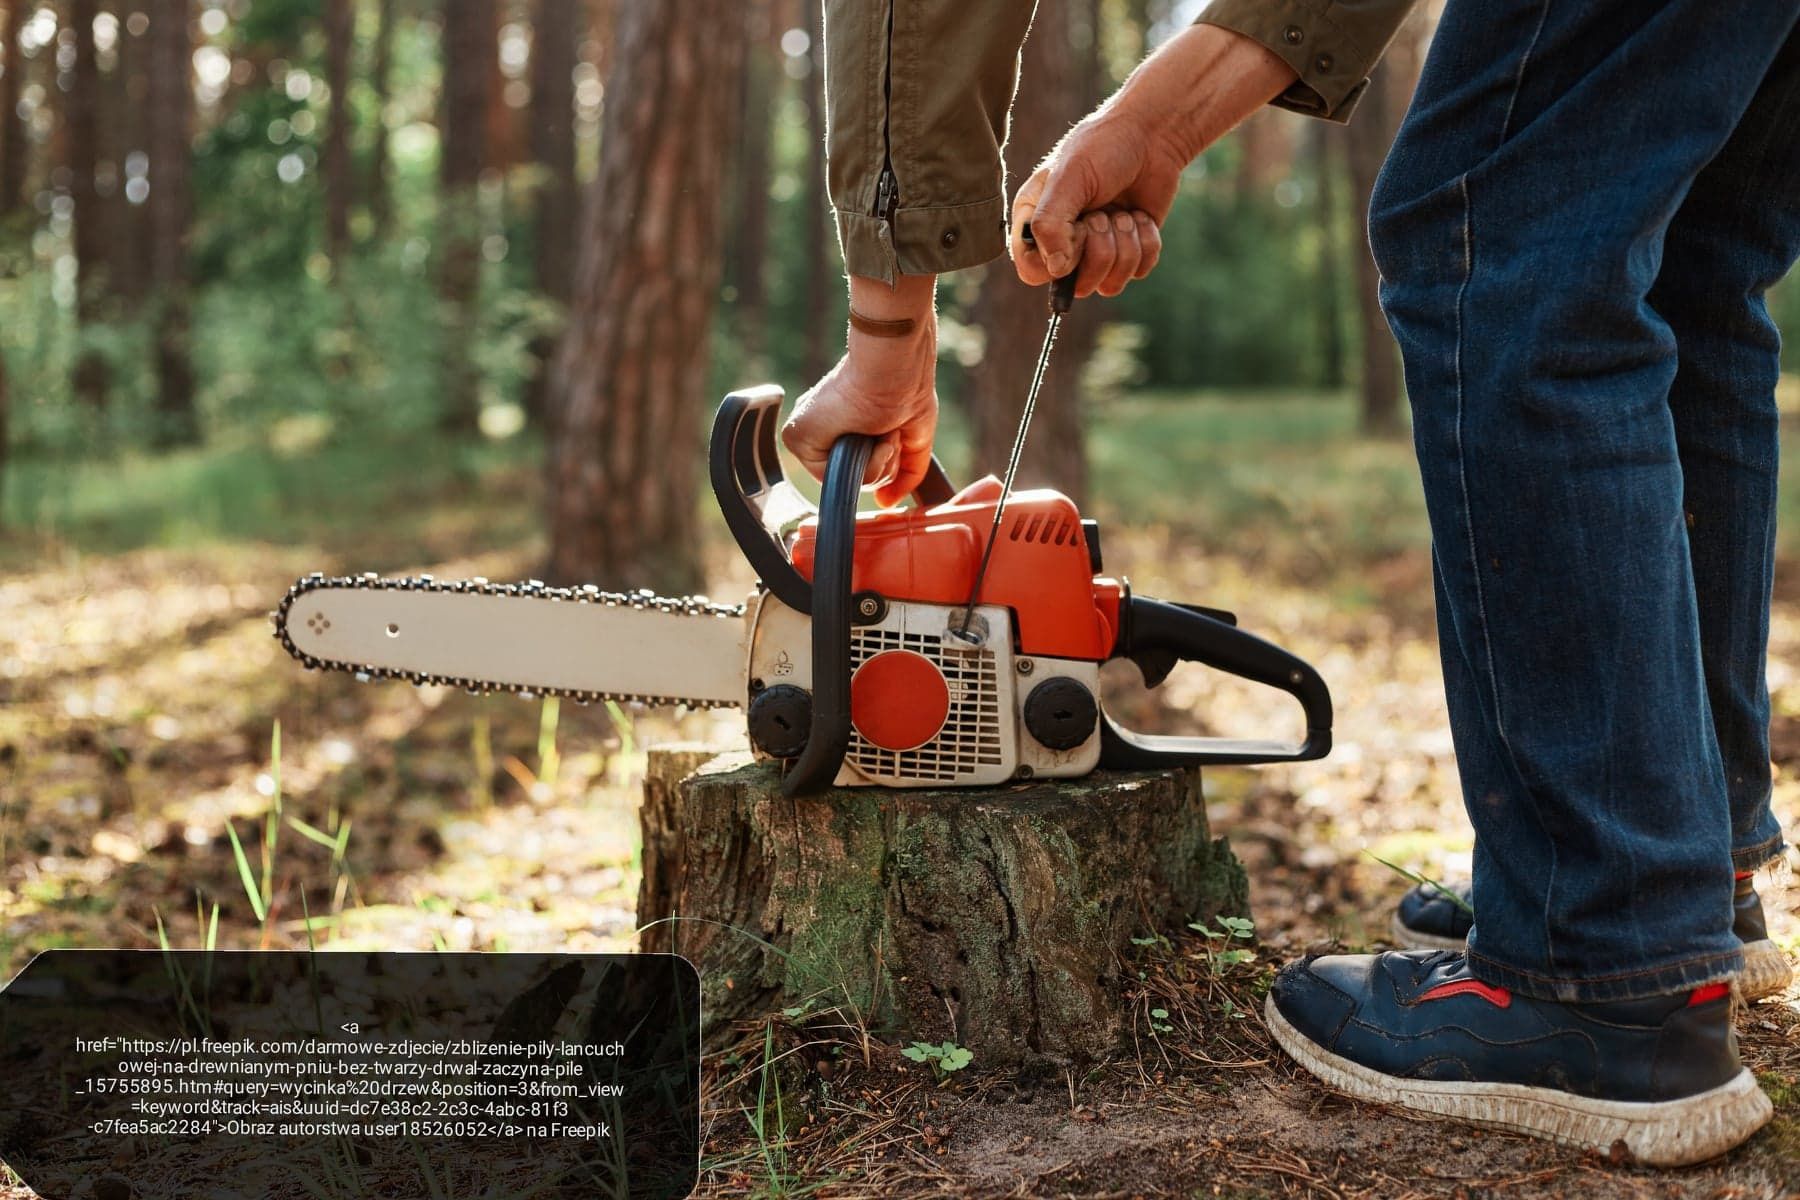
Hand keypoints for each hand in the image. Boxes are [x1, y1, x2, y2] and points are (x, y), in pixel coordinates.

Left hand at [782, 275, 937, 508]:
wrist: (896, 370)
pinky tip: (867, 434)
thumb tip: (886, 502)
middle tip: (888, 430)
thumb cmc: (908, 391)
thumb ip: (905, 473)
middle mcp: (822, 430)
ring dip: (877, 462)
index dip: (884, 460)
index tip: (893, 433)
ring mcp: (809, 435)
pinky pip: (834, 478)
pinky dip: (864, 462)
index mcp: (842, 425)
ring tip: (880, 428)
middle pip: (855, 478)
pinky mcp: (797, 437)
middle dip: (883, 462)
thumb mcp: (913, 439)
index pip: (859, 466)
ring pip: (846, 480)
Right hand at [1014, 23, 1298, 292]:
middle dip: (1098, 248)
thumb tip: (1057, 271)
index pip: (1032, 272)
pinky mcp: (1130, 252)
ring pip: (1109, 285)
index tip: (1076, 231)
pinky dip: (1146, 242)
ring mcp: (1097, 251)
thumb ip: (1051, 224)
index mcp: (1036, 224)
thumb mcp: (1068, 179)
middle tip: (1103, 213)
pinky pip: (1139, 272)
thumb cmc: (1102, 148)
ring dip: (1125, 245)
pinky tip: (1140, 216)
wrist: (1152, 135)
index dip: (1056, 262)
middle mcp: (1064, 243)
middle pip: (1076, 285)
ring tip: (1124, 213)